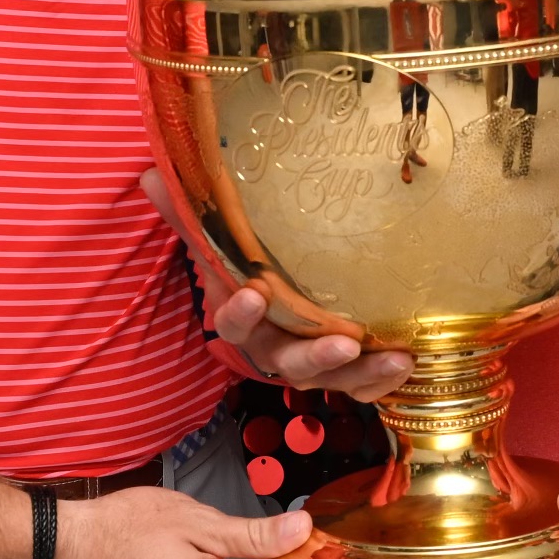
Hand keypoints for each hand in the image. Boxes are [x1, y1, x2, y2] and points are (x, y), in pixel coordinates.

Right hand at [148, 171, 410, 398]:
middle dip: (316, 357)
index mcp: (242, 317)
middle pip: (288, 362)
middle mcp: (274, 346)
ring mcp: (309, 363)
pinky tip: (406, 367)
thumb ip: (192, 212)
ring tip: (397, 358)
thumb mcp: (218, 240)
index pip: (233, 325)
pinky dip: (382, 382)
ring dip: (362, 373)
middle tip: (345, 343)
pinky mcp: (342, 368)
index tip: (254, 294)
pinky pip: (361, 385)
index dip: (241, 315)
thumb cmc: (247, 266)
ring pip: (331, 379)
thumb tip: (151, 173)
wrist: (271, 296)